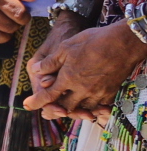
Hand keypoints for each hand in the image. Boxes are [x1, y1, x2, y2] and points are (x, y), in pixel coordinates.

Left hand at [27, 22, 146, 118]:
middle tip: (52, 106)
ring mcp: (98, 92)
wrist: (123, 43)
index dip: (36, 102)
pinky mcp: (110, 92)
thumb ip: (50, 62)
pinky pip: (98, 105)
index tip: (26, 106)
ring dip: (74, 108)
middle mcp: (82, 89)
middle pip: (65, 106)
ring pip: (83, 108)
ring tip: (69, 105)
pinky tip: (88, 102)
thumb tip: (35, 70)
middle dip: (57, 108)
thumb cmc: (93, 41)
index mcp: (68, 78)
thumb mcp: (65, 47)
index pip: (48, 95)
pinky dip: (91, 106)